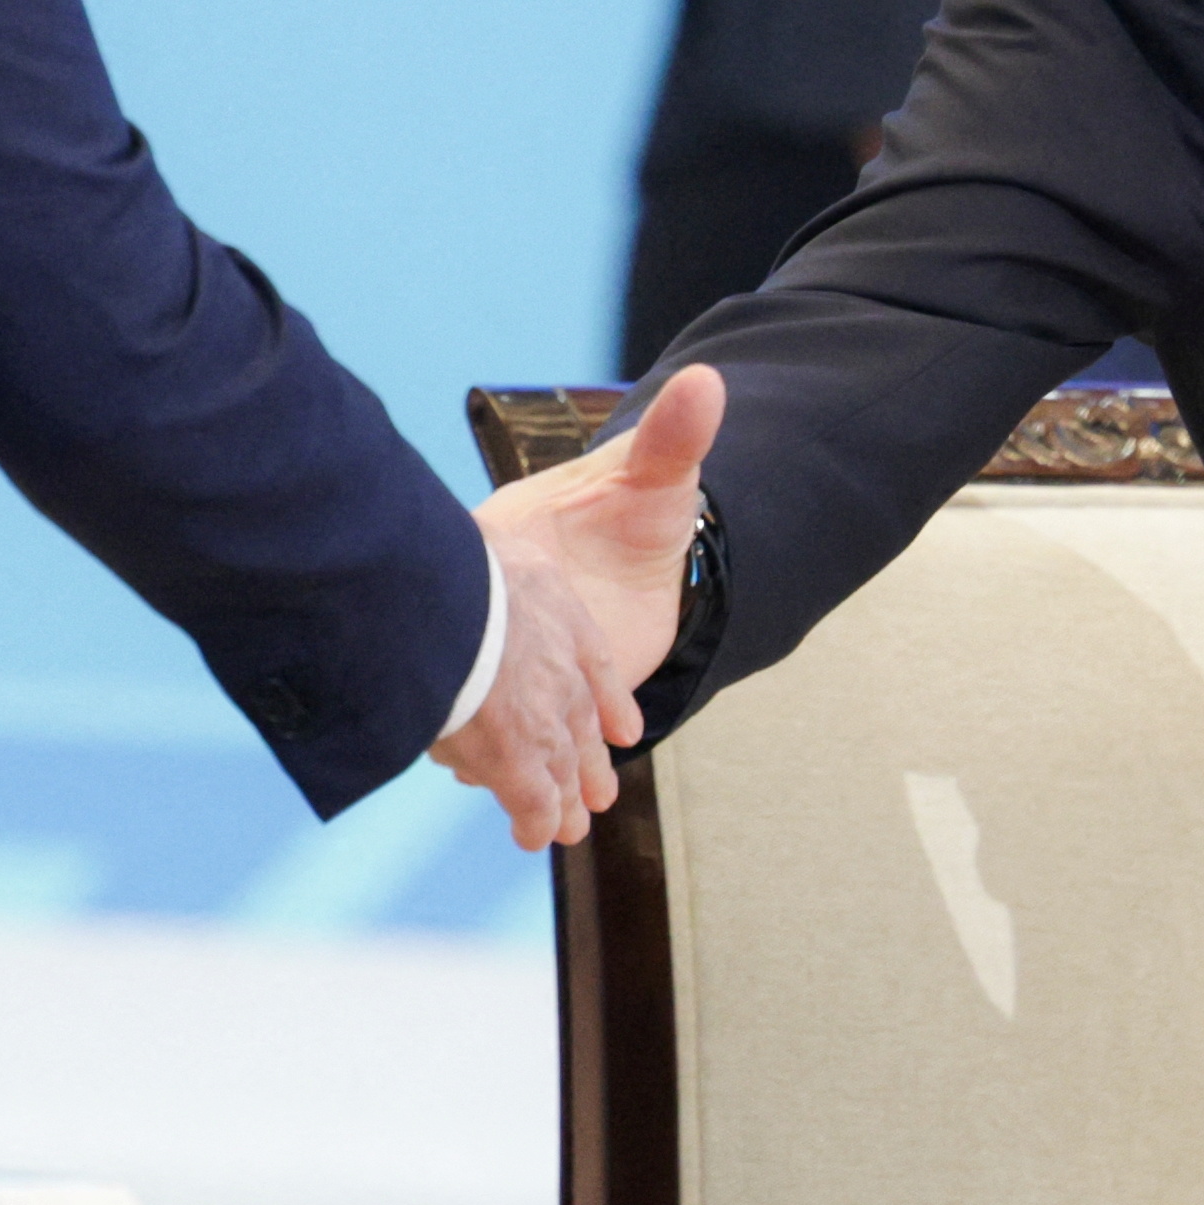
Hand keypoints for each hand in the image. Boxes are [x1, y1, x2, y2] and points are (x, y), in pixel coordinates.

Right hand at [432, 364, 723, 850]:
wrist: (640, 559)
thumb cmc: (638, 518)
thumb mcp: (656, 480)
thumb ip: (673, 436)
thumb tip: (707, 381)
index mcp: (515, 558)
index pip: (498, 605)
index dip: (503, 648)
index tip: (514, 687)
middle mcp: (503, 624)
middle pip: (496, 683)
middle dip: (518, 739)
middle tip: (536, 779)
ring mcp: (510, 670)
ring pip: (504, 729)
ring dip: (528, 776)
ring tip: (550, 821)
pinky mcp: (525, 706)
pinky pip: (510, 754)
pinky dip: (527, 787)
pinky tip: (542, 822)